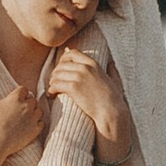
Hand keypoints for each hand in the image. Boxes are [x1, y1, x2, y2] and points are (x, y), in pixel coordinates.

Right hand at [0, 76, 44, 165]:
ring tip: (24, 117)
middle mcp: (27, 106)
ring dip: (33, 112)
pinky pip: (42, 123)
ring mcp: (32, 119)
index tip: (14, 99)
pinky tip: (29, 126)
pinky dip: (37, 123)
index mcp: (15, 98)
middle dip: (27, 102)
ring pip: (39, 110)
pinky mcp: (35, 130)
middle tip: (18, 109)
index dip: (19, 94)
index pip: (23, 89)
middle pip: (32, 99)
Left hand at [44, 40, 129, 156]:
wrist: (111, 112)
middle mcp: (85, 67)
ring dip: (52, 82)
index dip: (63, 59)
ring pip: (56, 74)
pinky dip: (51, 89)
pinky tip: (52, 94)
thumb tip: (111, 62)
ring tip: (52, 89)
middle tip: (54, 81)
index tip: (61, 68)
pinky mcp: (73, 88)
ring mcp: (79, 77)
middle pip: (62, 64)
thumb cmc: (113, 100)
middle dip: (55, 72)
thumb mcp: (114, 79)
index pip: (72, 53)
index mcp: (93, 64)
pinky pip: (56, 84)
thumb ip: (111, 69)